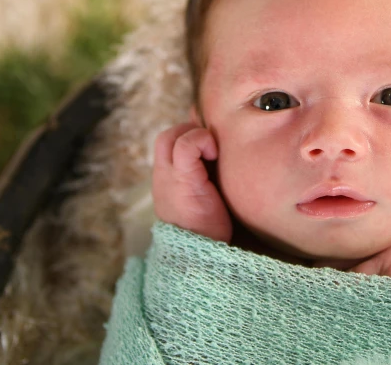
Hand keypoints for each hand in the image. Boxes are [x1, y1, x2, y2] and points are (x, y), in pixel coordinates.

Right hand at [152, 123, 231, 242]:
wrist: (203, 257)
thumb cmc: (211, 232)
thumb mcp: (206, 201)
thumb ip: (208, 183)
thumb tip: (227, 166)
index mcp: (169, 182)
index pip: (170, 145)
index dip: (191, 138)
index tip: (213, 148)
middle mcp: (163, 178)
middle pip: (166, 138)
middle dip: (191, 133)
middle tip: (213, 148)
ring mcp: (168, 178)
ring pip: (170, 137)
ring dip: (195, 136)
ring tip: (214, 152)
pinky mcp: (181, 179)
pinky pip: (183, 144)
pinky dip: (200, 140)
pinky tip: (214, 155)